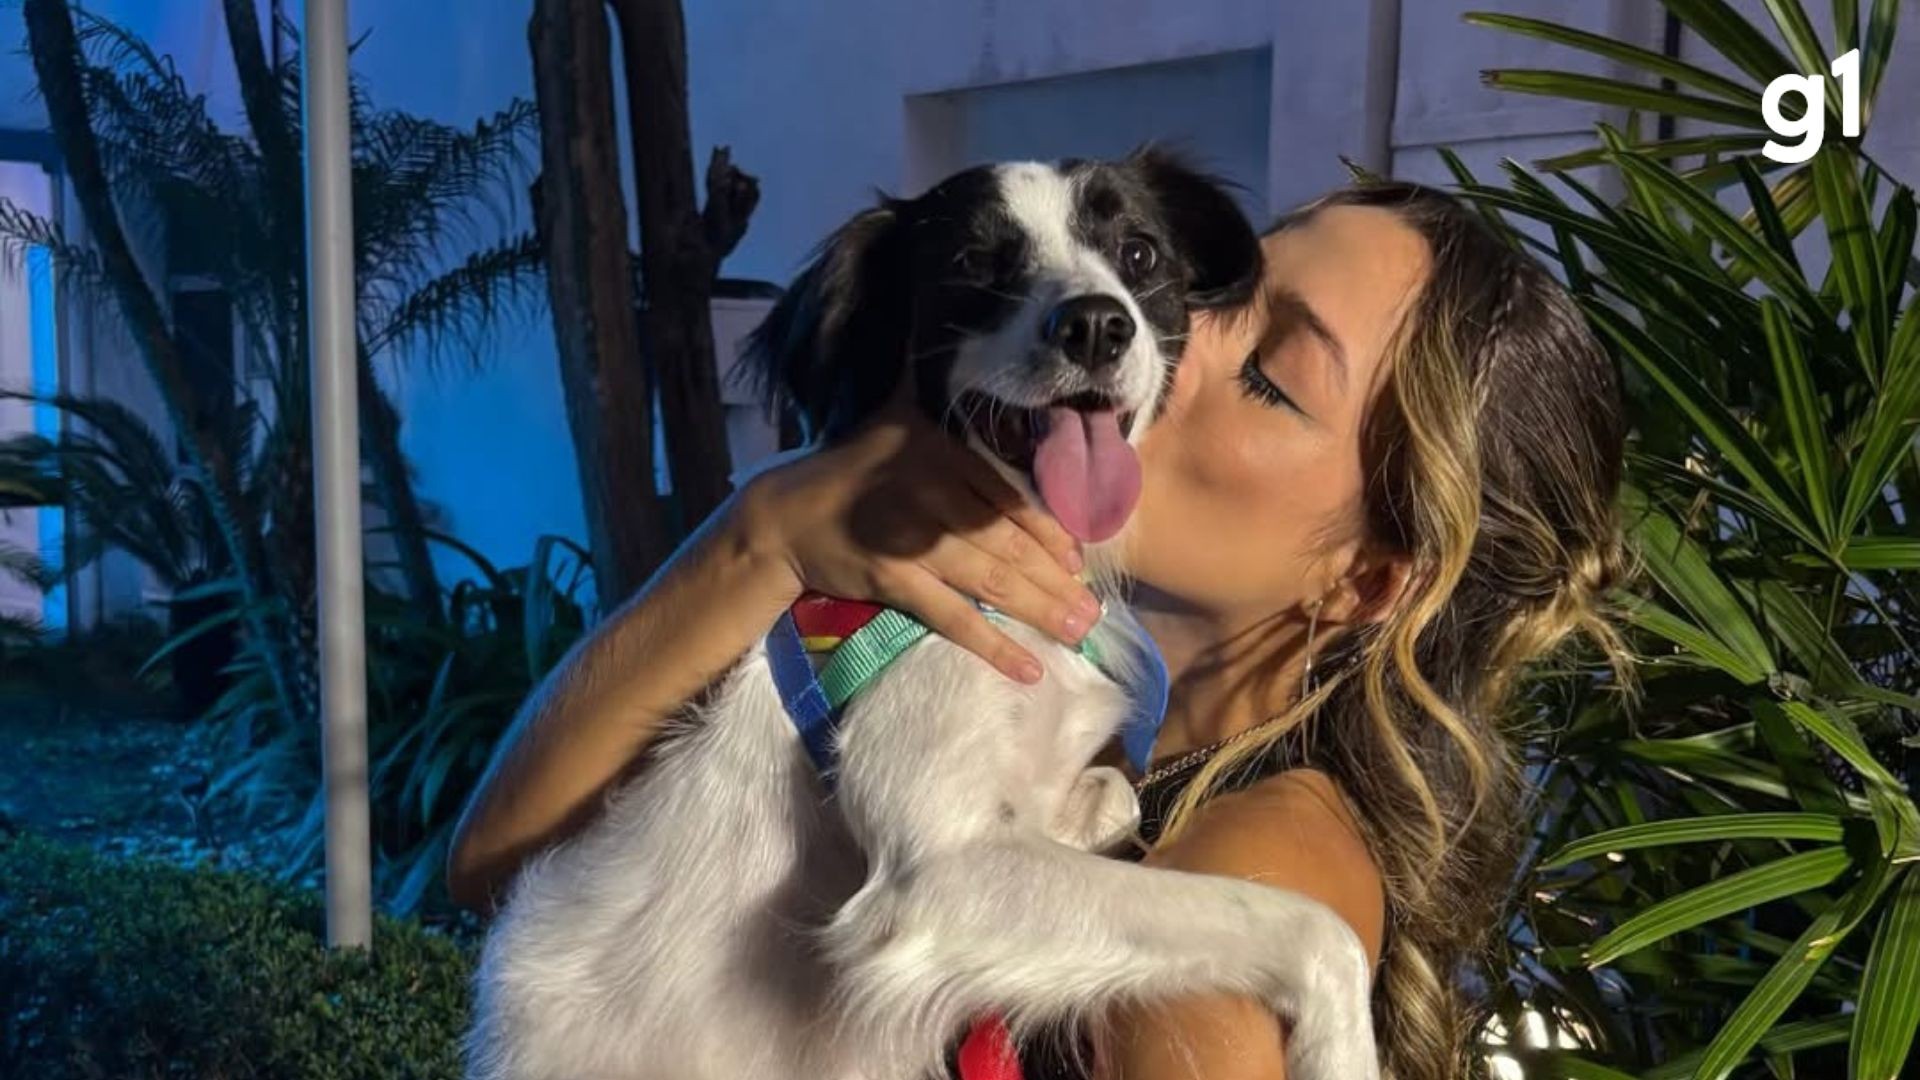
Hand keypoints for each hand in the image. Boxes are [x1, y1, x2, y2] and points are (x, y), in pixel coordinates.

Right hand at [737, 398, 1100, 683]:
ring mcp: (912, 537)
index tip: (1077, 562)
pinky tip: (1027, 667)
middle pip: (1009, 541)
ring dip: (1040, 610)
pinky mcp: (894, 579)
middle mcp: (930, 488)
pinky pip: (954, 617)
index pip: (1009, 497)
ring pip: (991, 579)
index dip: (1050, 533)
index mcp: (939, 450)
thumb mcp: (900, 428)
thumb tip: (997, 382)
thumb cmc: (853, 474)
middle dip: (1057, 580)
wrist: (786, 517)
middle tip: (1092, 609)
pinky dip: (993, 645)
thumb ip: (947, 416)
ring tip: (1078, 633)